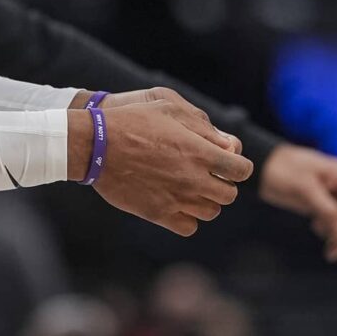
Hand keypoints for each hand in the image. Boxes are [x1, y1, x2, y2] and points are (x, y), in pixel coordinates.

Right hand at [81, 96, 253, 236]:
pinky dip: (188, 218)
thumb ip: (203, 126)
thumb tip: (227, 145)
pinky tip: (177, 203)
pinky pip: (189, 227)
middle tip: (207, 175)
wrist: (95, 144)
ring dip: (206, 201)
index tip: (226, 162)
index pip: (241, 170)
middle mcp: (192, 178)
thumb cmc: (132, 119)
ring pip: (211, 212)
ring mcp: (176, 199)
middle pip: (229, 195)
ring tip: (190, 188)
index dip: (237, 165)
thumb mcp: (168, 107)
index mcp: (199, 151)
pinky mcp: (158, 214)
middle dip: (223, 184)